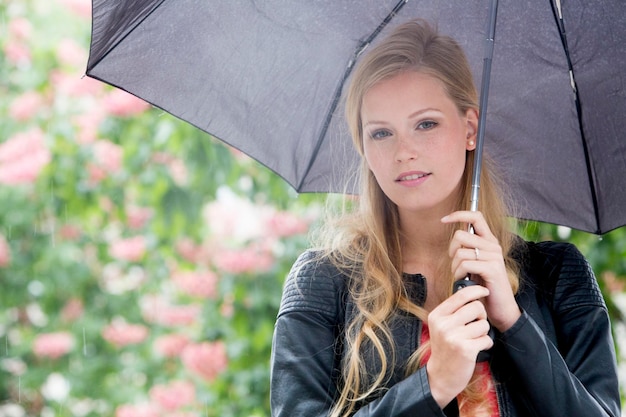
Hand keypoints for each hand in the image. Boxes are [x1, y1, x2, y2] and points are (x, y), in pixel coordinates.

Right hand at [426, 285, 492, 406]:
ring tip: (474, 339)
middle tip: (476, 325)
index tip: (485, 290)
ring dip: (483, 332)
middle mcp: (443, 324)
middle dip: (482, 316)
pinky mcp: (465, 349)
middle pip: (476, 307)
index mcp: (437, 315)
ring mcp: (453, 337)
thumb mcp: (441, 326)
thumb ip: (453, 310)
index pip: (461, 295)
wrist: (441, 375)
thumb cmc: (445, 347)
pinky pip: (486, 339)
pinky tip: (477, 349)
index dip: (476, 290)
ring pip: (483, 324)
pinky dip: (486, 344)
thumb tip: (473, 291)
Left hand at [441, 210, 520, 331]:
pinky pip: (465, 264)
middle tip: (456, 265)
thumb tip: (456, 236)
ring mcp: (494, 256)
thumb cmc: (484, 286)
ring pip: (460, 252)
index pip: (476, 216)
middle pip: (460, 235)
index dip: (458, 214)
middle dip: (451, 251)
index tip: (443, 219)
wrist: (501, 307)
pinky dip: (459, 274)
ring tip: (462, 276)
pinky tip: (465, 280)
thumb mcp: (476, 263)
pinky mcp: (492, 269)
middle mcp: (493, 246)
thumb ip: (470, 249)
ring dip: (455, 267)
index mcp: (489, 241)